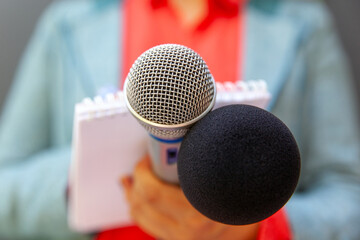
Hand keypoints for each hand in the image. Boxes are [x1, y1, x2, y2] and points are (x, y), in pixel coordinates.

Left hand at [121, 155, 258, 239]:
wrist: (247, 231)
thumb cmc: (240, 197)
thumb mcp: (226, 175)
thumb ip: (205, 159)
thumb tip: (183, 135)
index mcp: (199, 214)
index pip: (152, 192)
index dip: (143, 171)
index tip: (148, 157)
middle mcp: (186, 230)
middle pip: (142, 202)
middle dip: (136, 179)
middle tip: (143, 164)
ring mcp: (178, 239)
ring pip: (139, 214)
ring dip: (131, 194)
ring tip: (130, 179)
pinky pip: (145, 223)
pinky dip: (136, 207)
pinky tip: (133, 195)